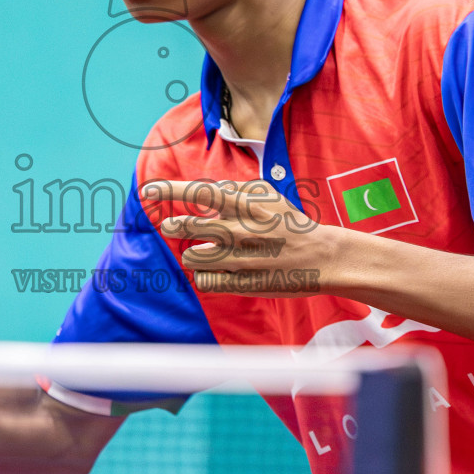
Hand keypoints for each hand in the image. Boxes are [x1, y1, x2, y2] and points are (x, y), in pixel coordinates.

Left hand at [142, 178, 345, 296]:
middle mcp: (242, 230)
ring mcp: (242, 259)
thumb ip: (237, 191)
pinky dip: (204, 276)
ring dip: (191, 254)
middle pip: (188, 227)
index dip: (170, 190)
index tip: (147, 190)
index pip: (200, 192)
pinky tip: (214, 272)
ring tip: (200, 252)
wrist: (325, 258)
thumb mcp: (270, 197)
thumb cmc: (293, 225)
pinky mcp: (245, 283)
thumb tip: (207, 194)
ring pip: (192, 257)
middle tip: (171, 226)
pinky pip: (205, 282)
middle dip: (174, 226)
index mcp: (248, 205)